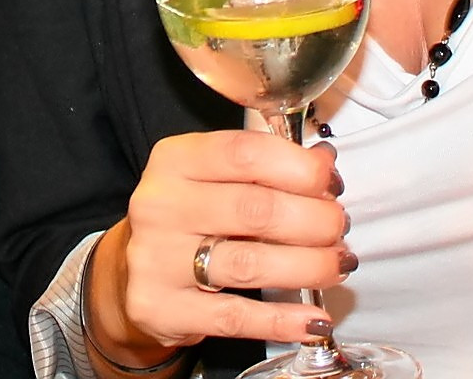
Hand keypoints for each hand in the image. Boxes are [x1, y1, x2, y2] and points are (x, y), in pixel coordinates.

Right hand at [88, 130, 352, 361]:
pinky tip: (314, 320)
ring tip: (338, 265)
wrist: (132, 275)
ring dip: (309, 266)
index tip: (332, 181)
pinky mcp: (160, 308)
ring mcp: (156, 259)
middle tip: (339, 228)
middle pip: (255, 210)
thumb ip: (262, 167)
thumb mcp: (211, 178)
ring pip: (250, 264)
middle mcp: (159, 204)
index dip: (299, 167)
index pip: (244, 153)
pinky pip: (234, 317)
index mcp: (174, 159)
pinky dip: (282, 319)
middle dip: (314, 220)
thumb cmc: (189, 218)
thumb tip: (325, 162)